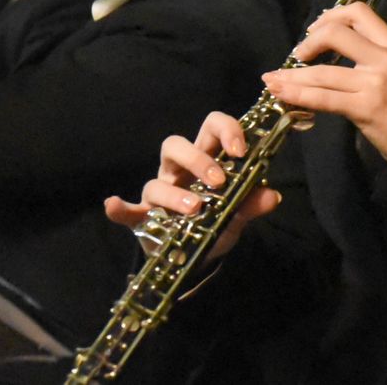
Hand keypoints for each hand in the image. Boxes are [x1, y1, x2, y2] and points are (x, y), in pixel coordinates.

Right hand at [103, 112, 280, 262]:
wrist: (196, 257)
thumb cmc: (216, 223)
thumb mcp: (237, 215)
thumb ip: (252, 204)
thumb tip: (272, 195)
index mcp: (205, 159)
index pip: (211, 128)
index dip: (226, 130)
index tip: (240, 150)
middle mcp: (178, 171)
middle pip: (176, 145)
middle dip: (198, 159)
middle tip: (218, 181)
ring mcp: (158, 193)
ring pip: (156, 179)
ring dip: (174, 193)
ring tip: (195, 209)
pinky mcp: (142, 218)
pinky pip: (128, 211)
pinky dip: (120, 208)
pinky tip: (114, 206)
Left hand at [261, 2, 386, 160]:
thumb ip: (374, 55)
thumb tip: (336, 45)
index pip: (359, 13)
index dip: (331, 16)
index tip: (316, 28)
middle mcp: (385, 58)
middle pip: (336, 34)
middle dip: (308, 43)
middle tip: (297, 56)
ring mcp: (374, 83)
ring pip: (322, 72)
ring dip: (291, 75)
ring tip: (272, 80)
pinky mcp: (365, 108)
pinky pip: (323, 99)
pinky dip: (297, 95)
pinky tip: (281, 94)